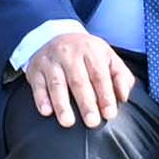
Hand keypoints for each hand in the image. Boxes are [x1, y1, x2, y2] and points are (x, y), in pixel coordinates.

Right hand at [21, 26, 137, 130]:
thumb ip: (121, 77)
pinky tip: (46, 111)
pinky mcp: (35, 69)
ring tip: (68, 122)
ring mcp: (51, 60)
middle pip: (78, 81)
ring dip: (62, 104)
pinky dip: (41, 98)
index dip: (105, 95)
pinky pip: (38, 85)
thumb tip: (123, 97)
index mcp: (91, 50)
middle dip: (86, 103)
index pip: (99, 75)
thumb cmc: (88, 55)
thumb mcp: (108, 58)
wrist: (57, 35)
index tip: (109, 114)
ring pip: (57, 84)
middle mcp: (69, 53)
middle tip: (92, 122)